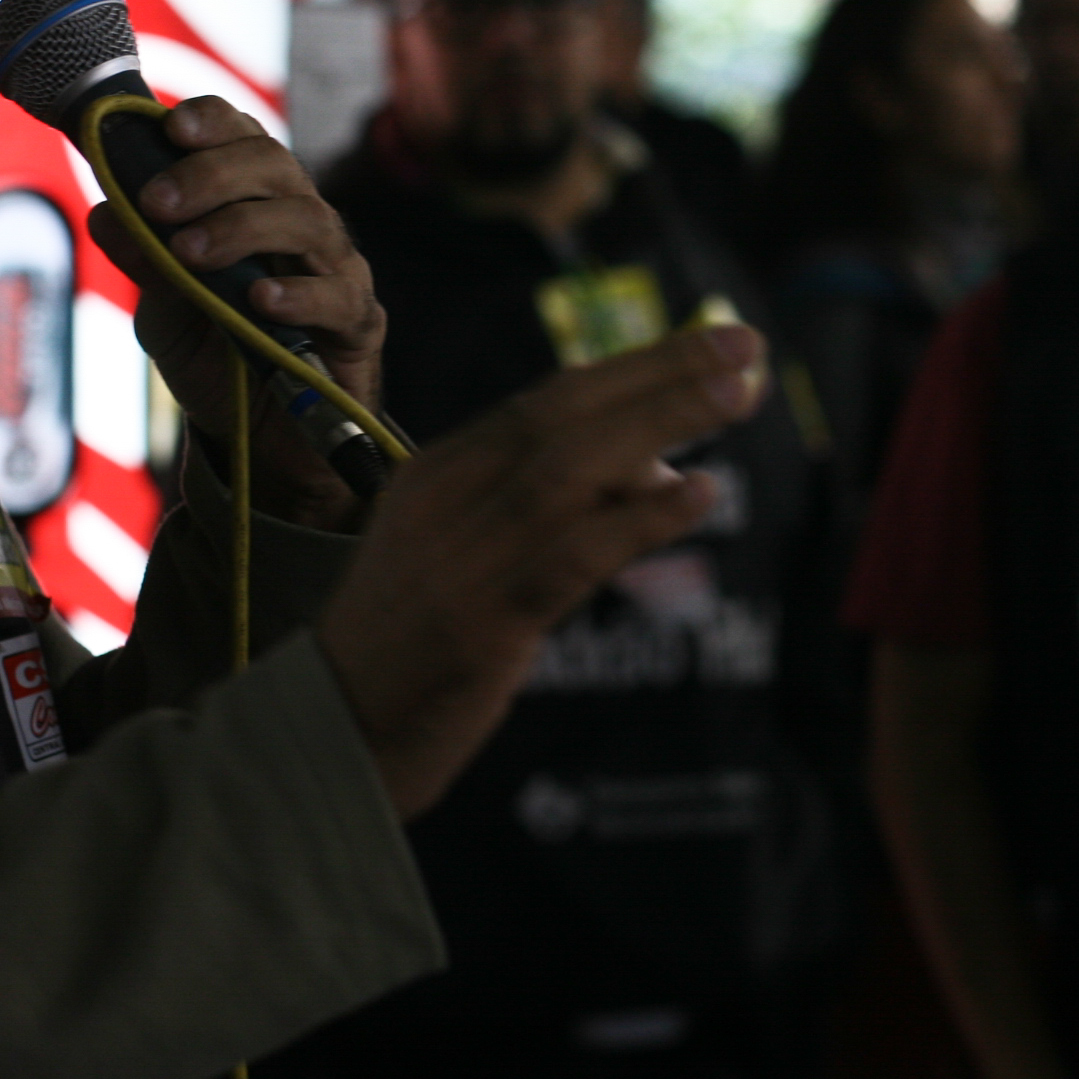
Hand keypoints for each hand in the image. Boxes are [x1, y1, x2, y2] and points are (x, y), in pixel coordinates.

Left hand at [82, 96, 385, 529]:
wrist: (262, 439)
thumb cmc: (218, 357)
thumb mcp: (165, 312)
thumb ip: (145, 263)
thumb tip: (105, 213)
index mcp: (256, 203)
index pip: (244, 137)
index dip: (213, 123)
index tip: (170, 130)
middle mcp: (301, 221)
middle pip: (274, 165)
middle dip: (212, 175)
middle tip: (158, 203)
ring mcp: (336, 268)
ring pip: (307, 219)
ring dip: (242, 227)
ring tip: (190, 252)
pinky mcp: (358, 321)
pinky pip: (337, 295)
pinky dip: (296, 292)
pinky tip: (258, 299)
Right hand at [316, 323, 763, 815]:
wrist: (334, 735)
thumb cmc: (415, 647)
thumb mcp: (470, 553)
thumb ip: (556, 510)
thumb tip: (662, 469)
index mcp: (440, 472)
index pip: (548, 400)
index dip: (636, 366)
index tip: (715, 344)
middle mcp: (447, 499)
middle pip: (562, 415)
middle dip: (658, 373)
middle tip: (744, 347)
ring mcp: (461, 559)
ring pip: (569, 468)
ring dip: (659, 423)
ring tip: (738, 394)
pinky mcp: (480, 623)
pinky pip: (572, 556)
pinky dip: (640, 519)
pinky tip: (700, 494)